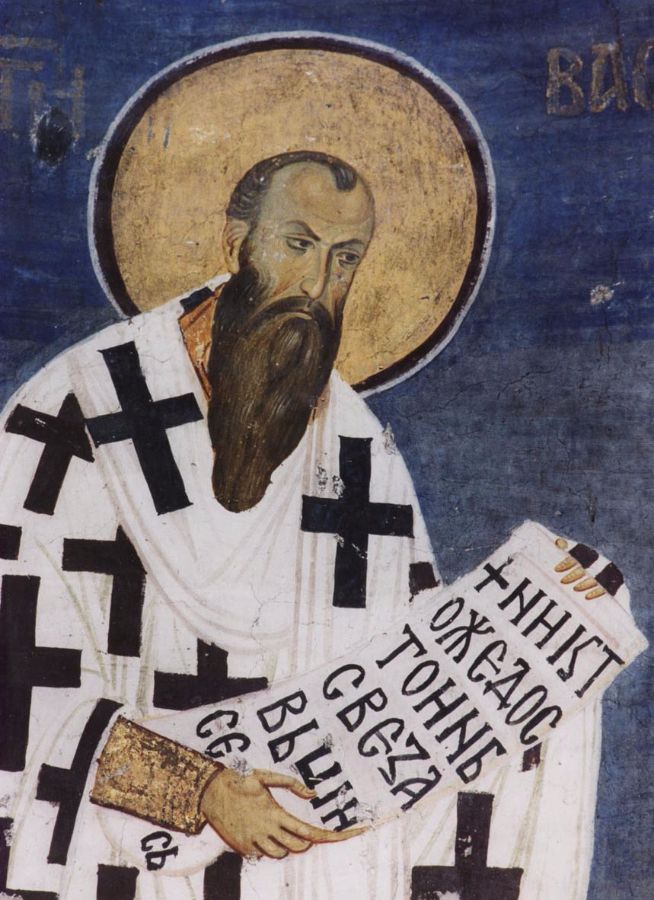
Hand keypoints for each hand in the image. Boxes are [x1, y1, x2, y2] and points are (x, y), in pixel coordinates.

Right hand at [200, 767, 365, 858]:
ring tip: (278, 826)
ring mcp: (255, 843)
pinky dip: (269, 845)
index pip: (309, 832)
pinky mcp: (245, 849)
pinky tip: (260, 829)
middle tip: (301, 827)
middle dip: (306, 840)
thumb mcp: (266, 776)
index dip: (331, 837)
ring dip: (287, 844)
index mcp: (276, 814)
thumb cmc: (241, 781)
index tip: (349, 834)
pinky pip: (264, 854)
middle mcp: (267, 831)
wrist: (211, 793)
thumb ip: (292, 784)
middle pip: (299, 847)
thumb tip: (313, 793)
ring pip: (282, 854)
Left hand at [553, 537, 612, 599]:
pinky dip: (597, 592)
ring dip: (586, 583)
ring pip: (597, 577)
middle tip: (563, 581)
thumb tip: (558, 542)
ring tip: (575, 588)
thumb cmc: (584, 567)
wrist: (608, 579)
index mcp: (590, 553)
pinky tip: (587, 596)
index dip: (568, 561)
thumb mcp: (576, 557)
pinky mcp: (615, 583)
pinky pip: (608, 588)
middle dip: (574, 574)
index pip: (578, 554)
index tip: (556, 569)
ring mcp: (609, 572)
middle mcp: (601, 561)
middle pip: (587, 566)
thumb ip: (567, 547)